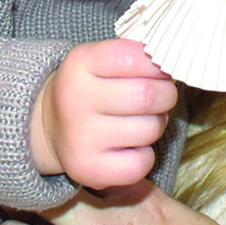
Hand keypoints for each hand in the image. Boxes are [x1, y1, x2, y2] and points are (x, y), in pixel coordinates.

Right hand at [30, 39, 175, 187]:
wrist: (51, 126)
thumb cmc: (91, 87)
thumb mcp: (101, 59)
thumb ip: (136, 55)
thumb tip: (174, 63)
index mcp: (80, 63)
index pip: (133, 57)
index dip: (157, 63)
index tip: (159, 69)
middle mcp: (75, 99)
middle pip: (148, 95)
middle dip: (166, 96)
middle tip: (161, 97)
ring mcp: (80, 137)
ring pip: (150, 129)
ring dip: (156, 125)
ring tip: (141, 120)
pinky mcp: (88, 169)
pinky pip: (141, 163)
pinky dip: (145, 156)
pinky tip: (130, 146)